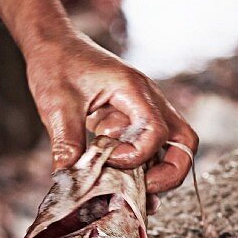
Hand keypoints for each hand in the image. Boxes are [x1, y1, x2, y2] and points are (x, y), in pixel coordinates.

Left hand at [26, 29, 197, 194]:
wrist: (54, 45)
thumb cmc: (57, 65)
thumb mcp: (57, 107)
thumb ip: (67, 144)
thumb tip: (69, 182)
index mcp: (134, 90)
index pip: (156, 131)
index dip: (136, 156)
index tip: (108, 161)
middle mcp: (149, 101)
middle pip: (183, 143)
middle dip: (169, 174)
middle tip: (142, 192)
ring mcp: (145, 111)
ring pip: (172, 148)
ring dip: (157, 173)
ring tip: (130, 192)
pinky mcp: (134, 121)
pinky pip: (151, 149)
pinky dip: (142, 169)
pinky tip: (120, 183)